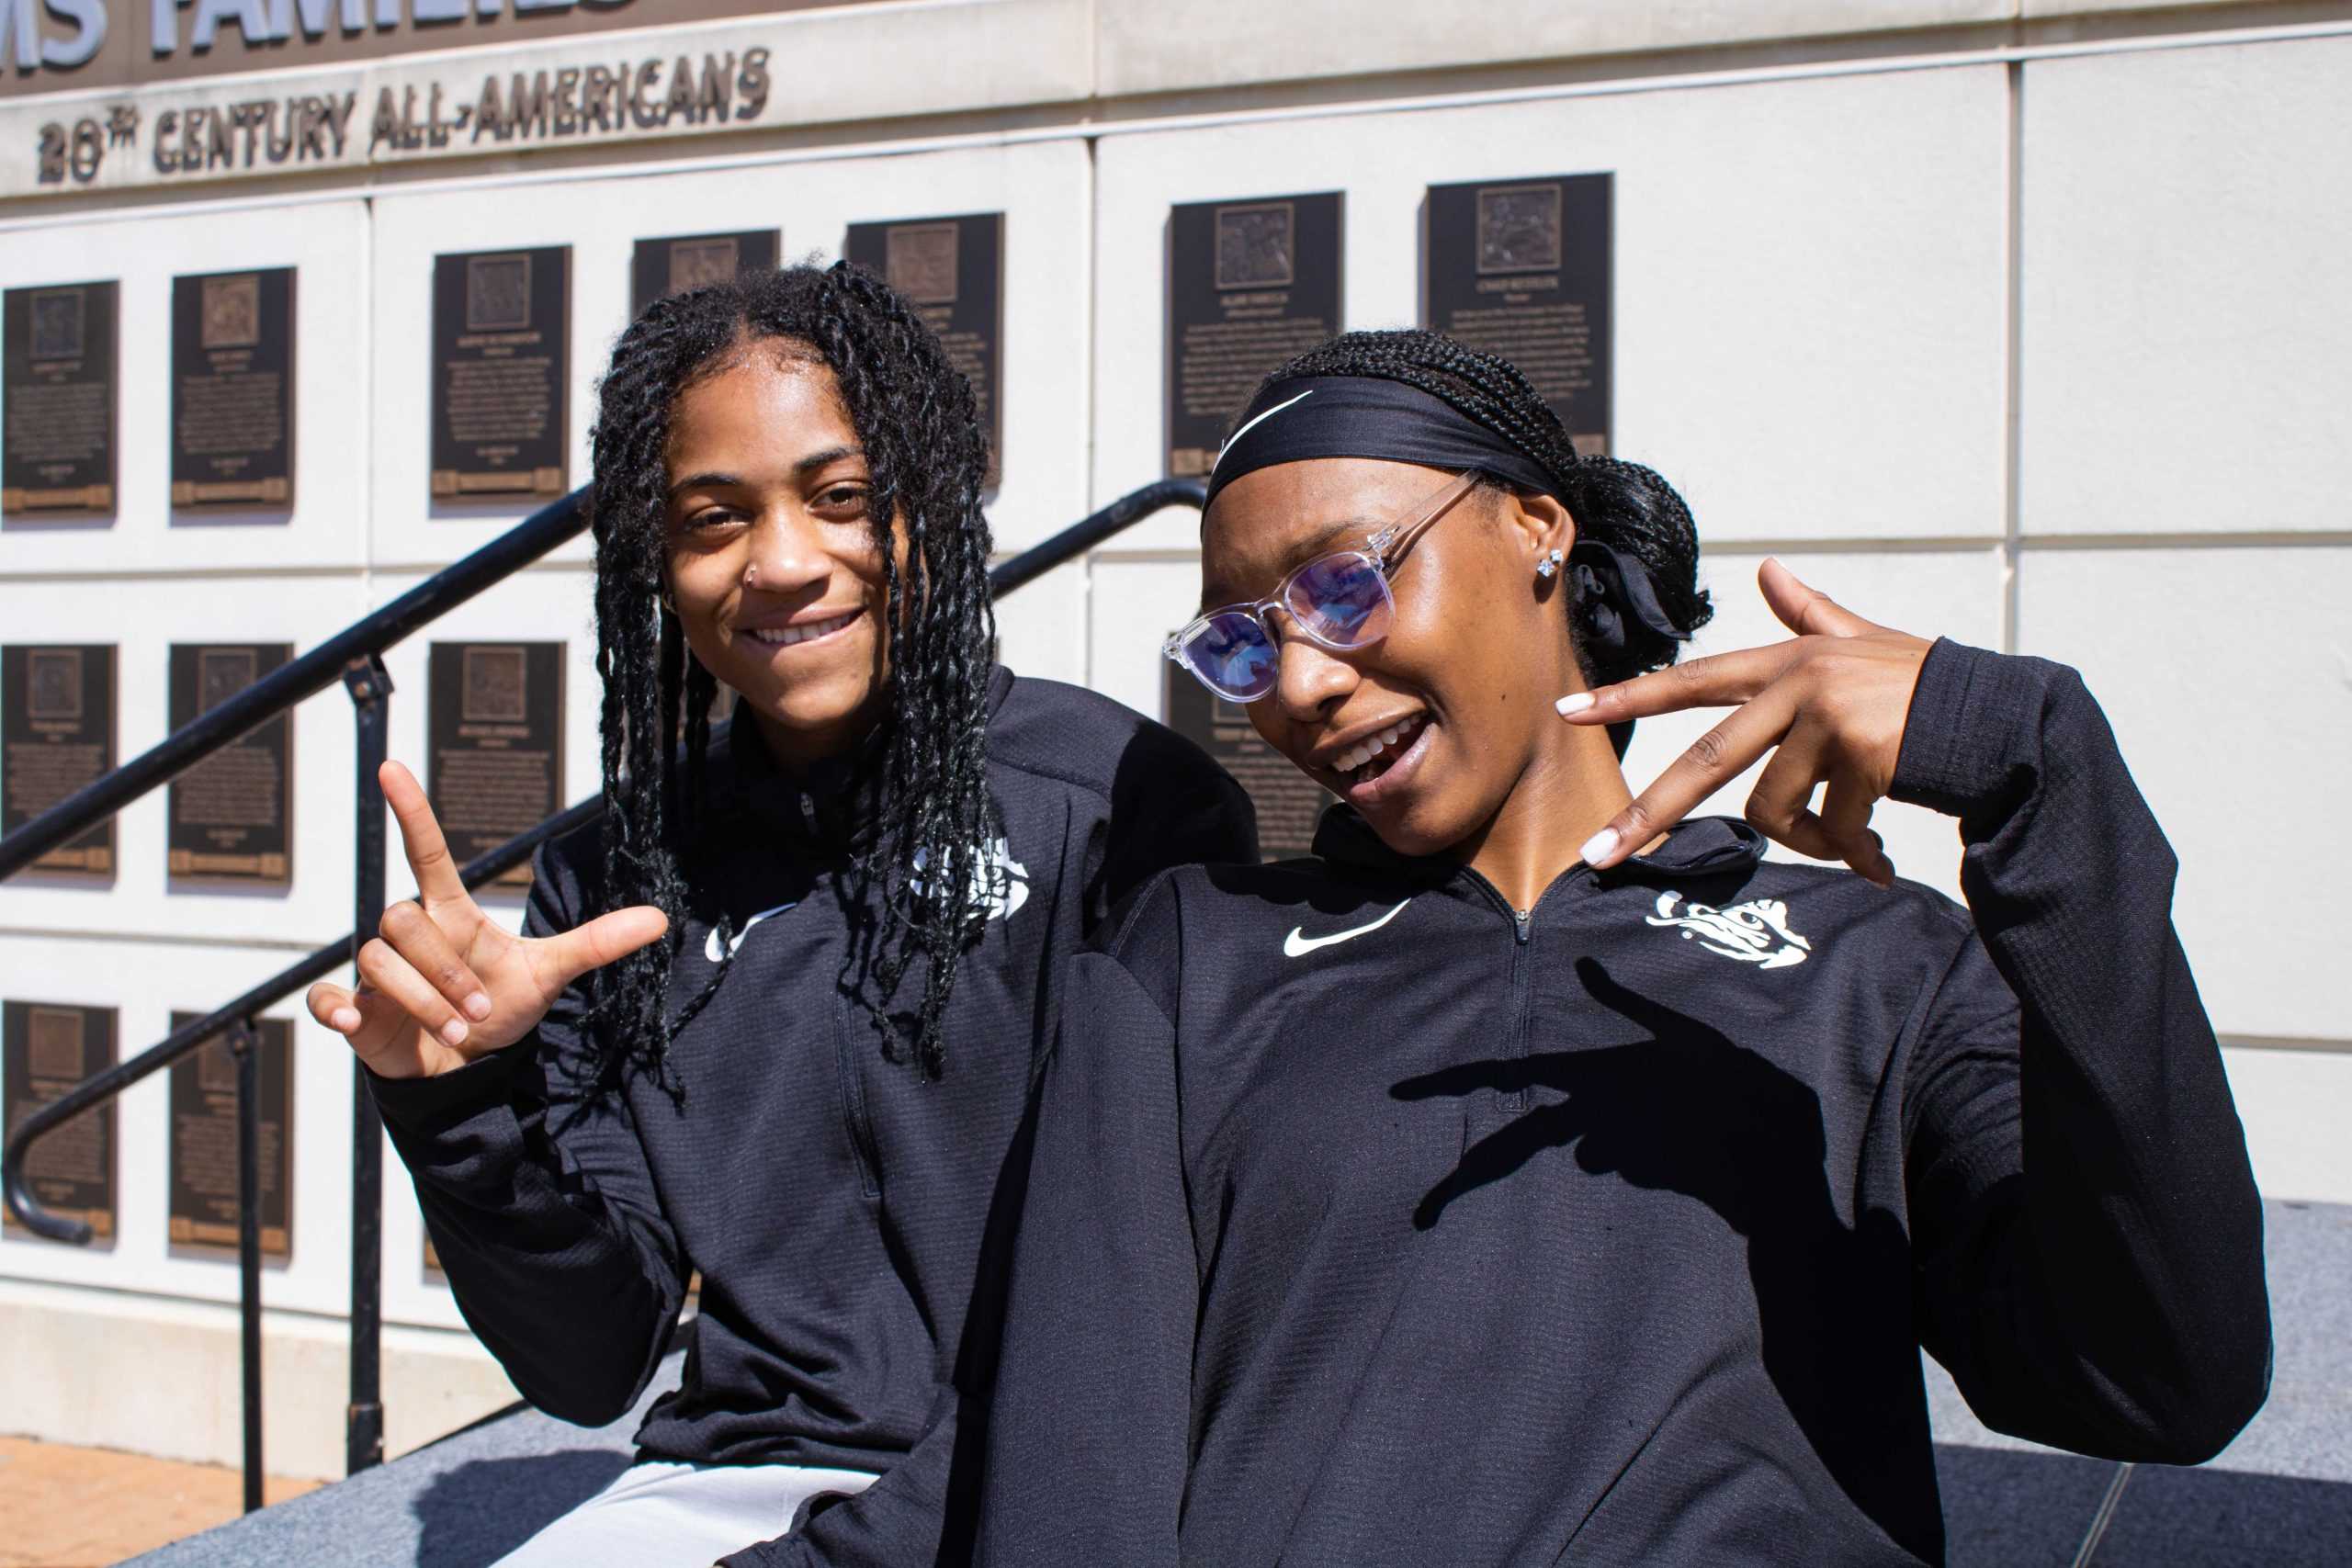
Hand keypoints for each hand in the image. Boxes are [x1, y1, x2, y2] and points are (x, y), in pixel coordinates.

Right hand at [306, 761, 666, 1078]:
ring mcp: (379, 973)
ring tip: (458, 1032)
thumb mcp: (550, 974)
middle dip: (444, 970)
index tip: (392, 767)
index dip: (412, 812)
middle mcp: (412, 937)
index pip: (428, 853)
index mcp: (453, 916)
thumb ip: (597, 944)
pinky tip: (355, 1020)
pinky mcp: (357, 1011)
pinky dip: (335, 1007)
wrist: (468, 1067)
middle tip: (480, 1011)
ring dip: (421, 1000)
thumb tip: (661, 919)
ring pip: (378, 959)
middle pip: (401, 917)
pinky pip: (325, 997)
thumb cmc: (501, 1008)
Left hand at [1557, 559, 1930, 886]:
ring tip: (1848, 847)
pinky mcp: (1862, 752)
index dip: (1628, 697)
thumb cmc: (1926, 689)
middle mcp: (1800, 684)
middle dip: (1646, 815)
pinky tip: (1878, 863)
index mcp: (1789, 662)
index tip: (1568, 713)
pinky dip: (1851, 854)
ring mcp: (1828, 717)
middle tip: (1594, 859)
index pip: (1692, 680)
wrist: (2003, 719)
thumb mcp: (1862, 644)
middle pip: (1706, 758)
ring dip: (1807, 842)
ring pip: (1774, 809)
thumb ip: (1810, 613)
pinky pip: (1831, 829)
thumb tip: (1770, 569)